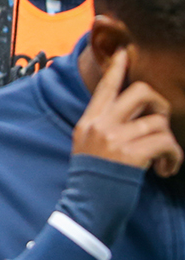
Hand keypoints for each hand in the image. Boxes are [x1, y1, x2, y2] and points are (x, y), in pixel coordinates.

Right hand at [74, 49, 182, 177]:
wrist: (86, 207)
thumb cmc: (91, 179)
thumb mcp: (87, 146)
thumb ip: (103, 126)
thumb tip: (131, 114)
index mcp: (89, 121)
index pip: (105, 87)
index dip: (118, 68)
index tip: (126, 53)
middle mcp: (101, 125)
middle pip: (140, 93)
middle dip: (160, 104)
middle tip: (160, 122)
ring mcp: (115, 139)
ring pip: (158, 121)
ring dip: (168, 140)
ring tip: (164, 157)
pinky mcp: (131, 154)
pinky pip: (165, 143)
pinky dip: (173, 157)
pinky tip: (165, 169)